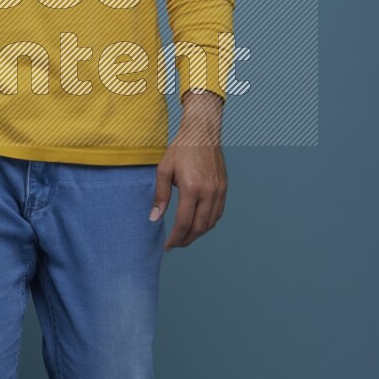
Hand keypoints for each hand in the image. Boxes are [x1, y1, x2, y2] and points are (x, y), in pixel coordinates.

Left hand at [149, 93, 227, 249]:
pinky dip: (208, 223)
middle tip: (175, 244)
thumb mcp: (164, 170)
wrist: (202, 132)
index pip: (184, 223)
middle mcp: (209, 192)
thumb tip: (154, 218)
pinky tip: (198, 223)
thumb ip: (160, 196)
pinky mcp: (224, 188)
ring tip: (185, 236)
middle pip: (199, 228)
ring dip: (197, 233)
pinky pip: (218, 213)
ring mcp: (219, 191)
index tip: (167, 246)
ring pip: (210, 223)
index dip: (175, 238)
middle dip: (186, 240)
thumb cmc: (181, 149)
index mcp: (192, 188)